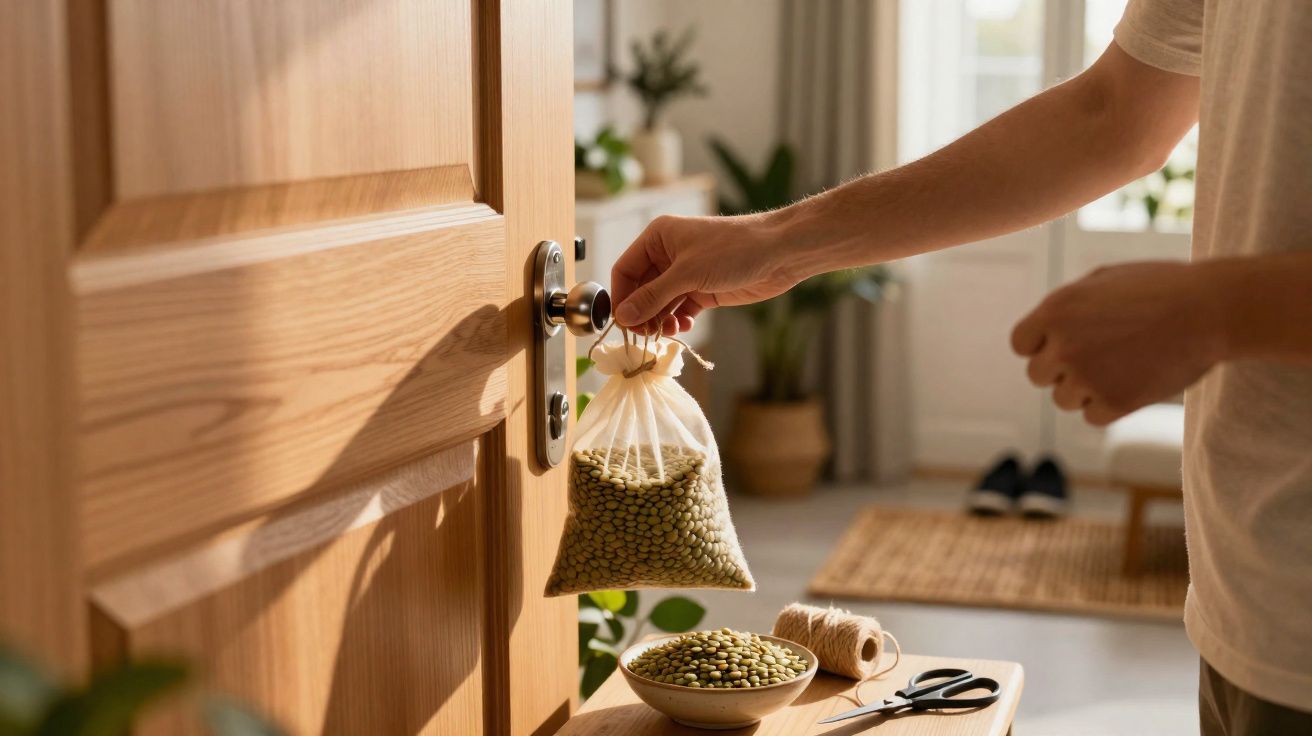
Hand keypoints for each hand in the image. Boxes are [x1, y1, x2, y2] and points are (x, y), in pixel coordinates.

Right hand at [610, 214, 800, 334]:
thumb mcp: (688, 273)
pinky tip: (685, 326)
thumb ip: (653, 296)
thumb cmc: (734, 249)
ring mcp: (686, 274)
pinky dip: (678, 320)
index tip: (623, 323)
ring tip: (667, 332)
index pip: (625, 270)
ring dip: (660, 320)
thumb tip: (623, 316)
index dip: (621, 297)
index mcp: (658, 238)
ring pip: (660, 303)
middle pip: (641, 290)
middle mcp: (668, 255)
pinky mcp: (703, 289)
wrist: (779, 253)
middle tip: (646, 334)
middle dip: (642, 313)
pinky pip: (680, 309)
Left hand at [1011, 261, 1226, 424]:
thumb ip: (1066, 306)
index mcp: (1055, 311)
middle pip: (1038, 375)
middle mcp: (1063, 346)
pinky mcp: (1114, 403)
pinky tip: (1134, 383)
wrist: (1210, 310)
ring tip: (1123, 366)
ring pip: (1065, 399)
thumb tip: (1043, 330)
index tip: (1062, 345)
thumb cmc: (1161, 288)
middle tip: (1098, 357)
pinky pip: (1093, 416)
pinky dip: (1110, 406)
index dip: (1040, 346)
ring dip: (1086, 389)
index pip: (1021, 344)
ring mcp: (1087, 376)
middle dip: (1061, 370)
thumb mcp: (1104, 280)